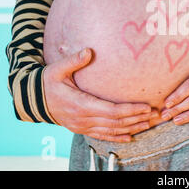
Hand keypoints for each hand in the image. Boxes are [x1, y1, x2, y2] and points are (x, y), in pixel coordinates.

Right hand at [43, 48, 158, 142]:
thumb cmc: (48, 82)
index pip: (111, 111)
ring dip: (131, 128)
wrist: (33, 100)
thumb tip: (88, 51)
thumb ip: (74, 61)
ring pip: (111, 131)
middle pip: (116, 122)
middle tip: (156, 114)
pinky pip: (102, 136)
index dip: (130, 110)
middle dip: (137, 119)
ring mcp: (82, 126)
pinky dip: (117, 137)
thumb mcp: (57, 69)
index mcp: (81, 104)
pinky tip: (130, 137)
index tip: (146, 107)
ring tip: (149, 124)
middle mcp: (83, 119)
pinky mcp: (82, 129)